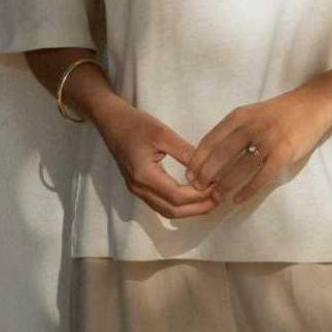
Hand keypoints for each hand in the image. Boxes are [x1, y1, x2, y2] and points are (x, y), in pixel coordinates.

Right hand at [96, 99, 222, 219]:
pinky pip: (160, 204)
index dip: (199, 196)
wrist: (111, 121)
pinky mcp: (138, 187)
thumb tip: (208, 169)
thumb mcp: (163, 133)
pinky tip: (192, 196)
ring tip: (209, 200)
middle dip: (197, 208)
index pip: (176, 196)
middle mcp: (139, 188)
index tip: (218, 186)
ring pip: (166, 211)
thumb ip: (185, 152)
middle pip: (172, 210)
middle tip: (219, 198)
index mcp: (144, 175)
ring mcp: (136, 190)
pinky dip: (179, 205)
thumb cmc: (136, 124)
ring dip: (189, 210)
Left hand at [185, 86, 331, 206]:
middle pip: (221, 155)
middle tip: (198, 189)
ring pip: (240, 168)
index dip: (198, 159)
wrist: (313, 105)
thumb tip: (211, 154)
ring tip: (216, 197)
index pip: (211, 139)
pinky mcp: (284, 153)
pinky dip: (248, 190)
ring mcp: (268, 140)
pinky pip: (262, 177)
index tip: (189, 174)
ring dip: (225, 186)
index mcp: (240, 116)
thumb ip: (234, 130)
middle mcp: (251, 126)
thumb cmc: (280, 112)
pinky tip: (238, 199)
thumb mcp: (252, 113)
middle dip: (206, 174)